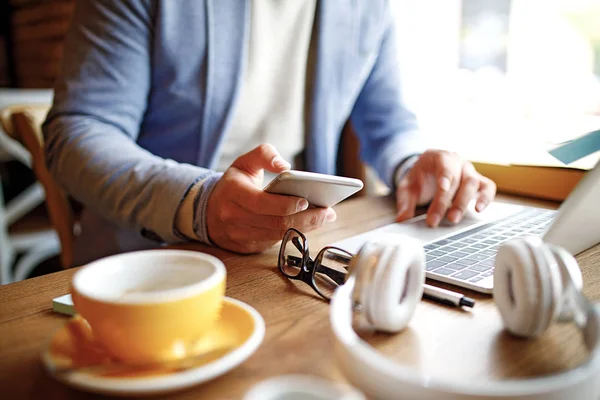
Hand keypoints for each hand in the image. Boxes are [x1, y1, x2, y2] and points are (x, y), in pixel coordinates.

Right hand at [206, 144, 336, 253]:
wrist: (208, 211)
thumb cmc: (233, 184)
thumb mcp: (244, 162)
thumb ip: (264, 155)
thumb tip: (285, 166)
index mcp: (233, 193)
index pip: (262, 203)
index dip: (286, 203)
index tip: (306, 200)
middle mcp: (234, 217)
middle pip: (276, 222)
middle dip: (306, 218)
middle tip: (327, 211)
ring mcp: (240, 235)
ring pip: (279, 235)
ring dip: (306, 227)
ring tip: (324, 216)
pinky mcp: (247, 247)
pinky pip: (275, 242)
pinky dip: (295, 233)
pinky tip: (309, 224)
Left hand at [395, 150, 495, 226]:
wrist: (428, 175)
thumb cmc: (419, 179)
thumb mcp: (407, 188)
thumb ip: (405, 202)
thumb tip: (402, 219)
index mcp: (438, 157)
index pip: (444, 162)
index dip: (445, 175)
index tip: (442, 188)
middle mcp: (456, 162)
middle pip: (457, 178)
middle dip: (446, 201)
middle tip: (436, 219)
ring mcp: (469, 171)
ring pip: (473, 183)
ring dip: (463, 203)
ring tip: (452, 219)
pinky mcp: (478, 182)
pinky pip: (488, 187)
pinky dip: (486, 198)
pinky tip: (478, 209)